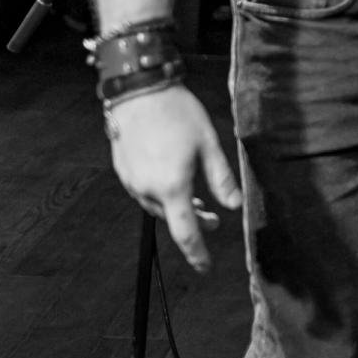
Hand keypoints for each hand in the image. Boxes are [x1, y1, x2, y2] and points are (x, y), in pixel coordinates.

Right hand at [107, 83, 242, 273]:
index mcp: (173, 186)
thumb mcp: (208, 143)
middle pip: (171, 219)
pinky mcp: (123, 170)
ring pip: (157, 206)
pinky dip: (161, 193)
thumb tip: (235, 206)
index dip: (198, 253)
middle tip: (213, 220)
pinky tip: (172, 179)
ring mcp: (132, 181)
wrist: (138, 90)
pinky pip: (144, 191)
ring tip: (194, 199)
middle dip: (193, 223)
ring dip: (176, 208)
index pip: (186, 233)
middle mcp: (148, 189)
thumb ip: (221, 179)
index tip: (206, 267)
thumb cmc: (176, 112)